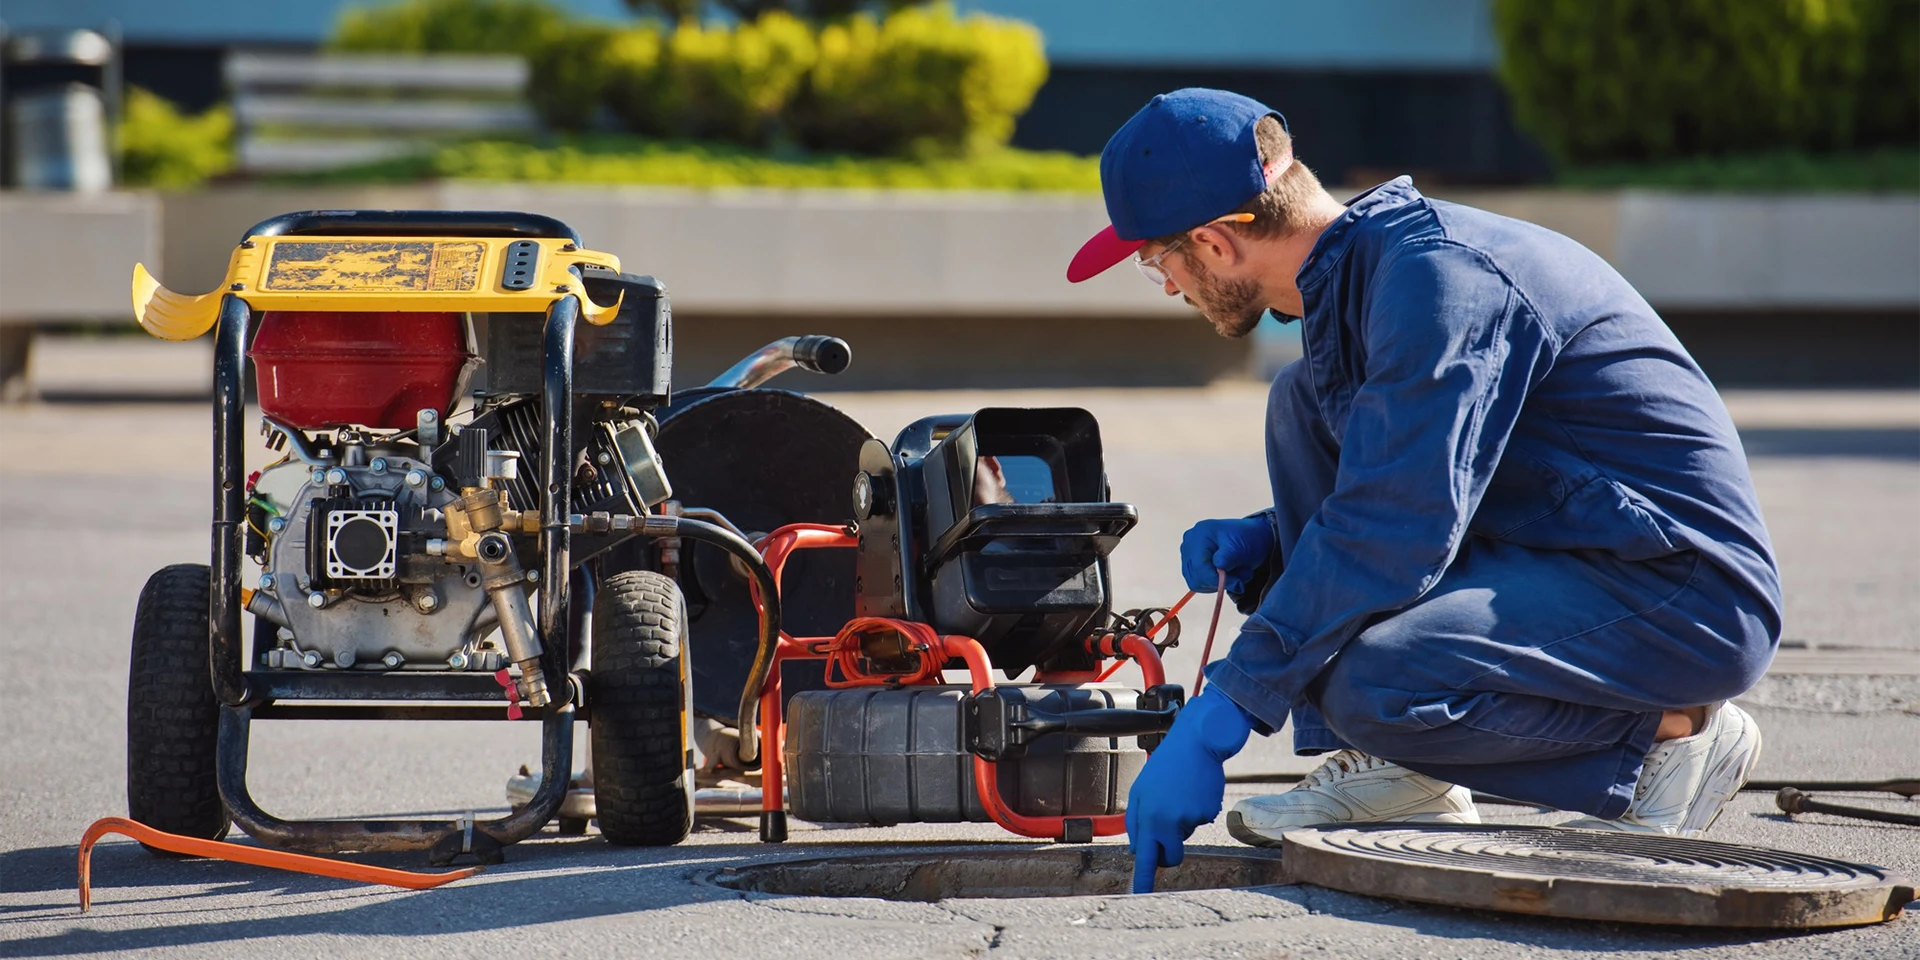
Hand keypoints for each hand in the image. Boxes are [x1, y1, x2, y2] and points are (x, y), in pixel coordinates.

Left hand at [1127, 691, 1255, 892]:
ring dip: (1183, 823)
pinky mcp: (1208, 812)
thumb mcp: (1141, 790)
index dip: (1144, 879)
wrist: (1196, 741)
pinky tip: (1193, 789)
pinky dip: (1197, 809)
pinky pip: (1200, 821)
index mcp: (1148, 815)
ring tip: (1180, 793)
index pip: (1145, 856)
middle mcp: (1168, 820)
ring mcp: (1189, 817)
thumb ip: (1137, 821)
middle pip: (1171, 856)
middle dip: (1171, 851)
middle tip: (1170, 825)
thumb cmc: (1166, 766)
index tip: (1140, 896)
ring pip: (1185, 835)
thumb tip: (1140, 850)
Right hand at [1179, 516, 1274, 593]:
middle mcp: (1189, 543)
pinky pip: (1197, 582)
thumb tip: (1219, 570)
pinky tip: (1225, 574)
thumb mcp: (1241, 547)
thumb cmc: (1247, 539)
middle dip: (1218, 582)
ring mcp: (1189, 554)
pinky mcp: (1191, 564)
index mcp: (1200, 534)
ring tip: (1235, 573)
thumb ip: (1228, 559)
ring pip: (1196, 582)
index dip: (1216, 580)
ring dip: (1217, 584)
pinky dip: (1213, 583)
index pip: (1199, 566)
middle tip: (1238, 577)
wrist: (1251, 537)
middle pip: (1195, 576)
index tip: (1236, 582)